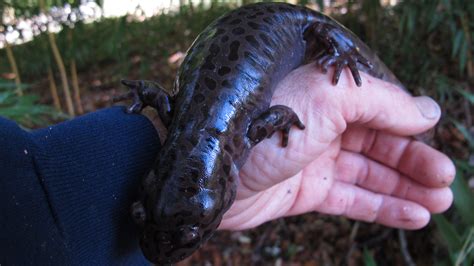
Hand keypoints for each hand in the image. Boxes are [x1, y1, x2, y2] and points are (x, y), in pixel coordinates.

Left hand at [220, 63, 454, 229]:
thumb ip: (380, 102)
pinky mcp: (303, 193)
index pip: (378, 109)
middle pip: (377, 143)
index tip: (438, 138)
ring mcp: (311, 161)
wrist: (209, 169)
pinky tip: (412, 215)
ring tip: (440, 202)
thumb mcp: (327, 99)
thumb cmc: (261, 124)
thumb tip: (427, 111)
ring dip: (404, 188)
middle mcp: (320, 126)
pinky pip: (349, 199)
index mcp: (324, 95)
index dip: (409, 125)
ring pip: (367, 174)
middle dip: (413, 162)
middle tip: (445, 181)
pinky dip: (381, 207)